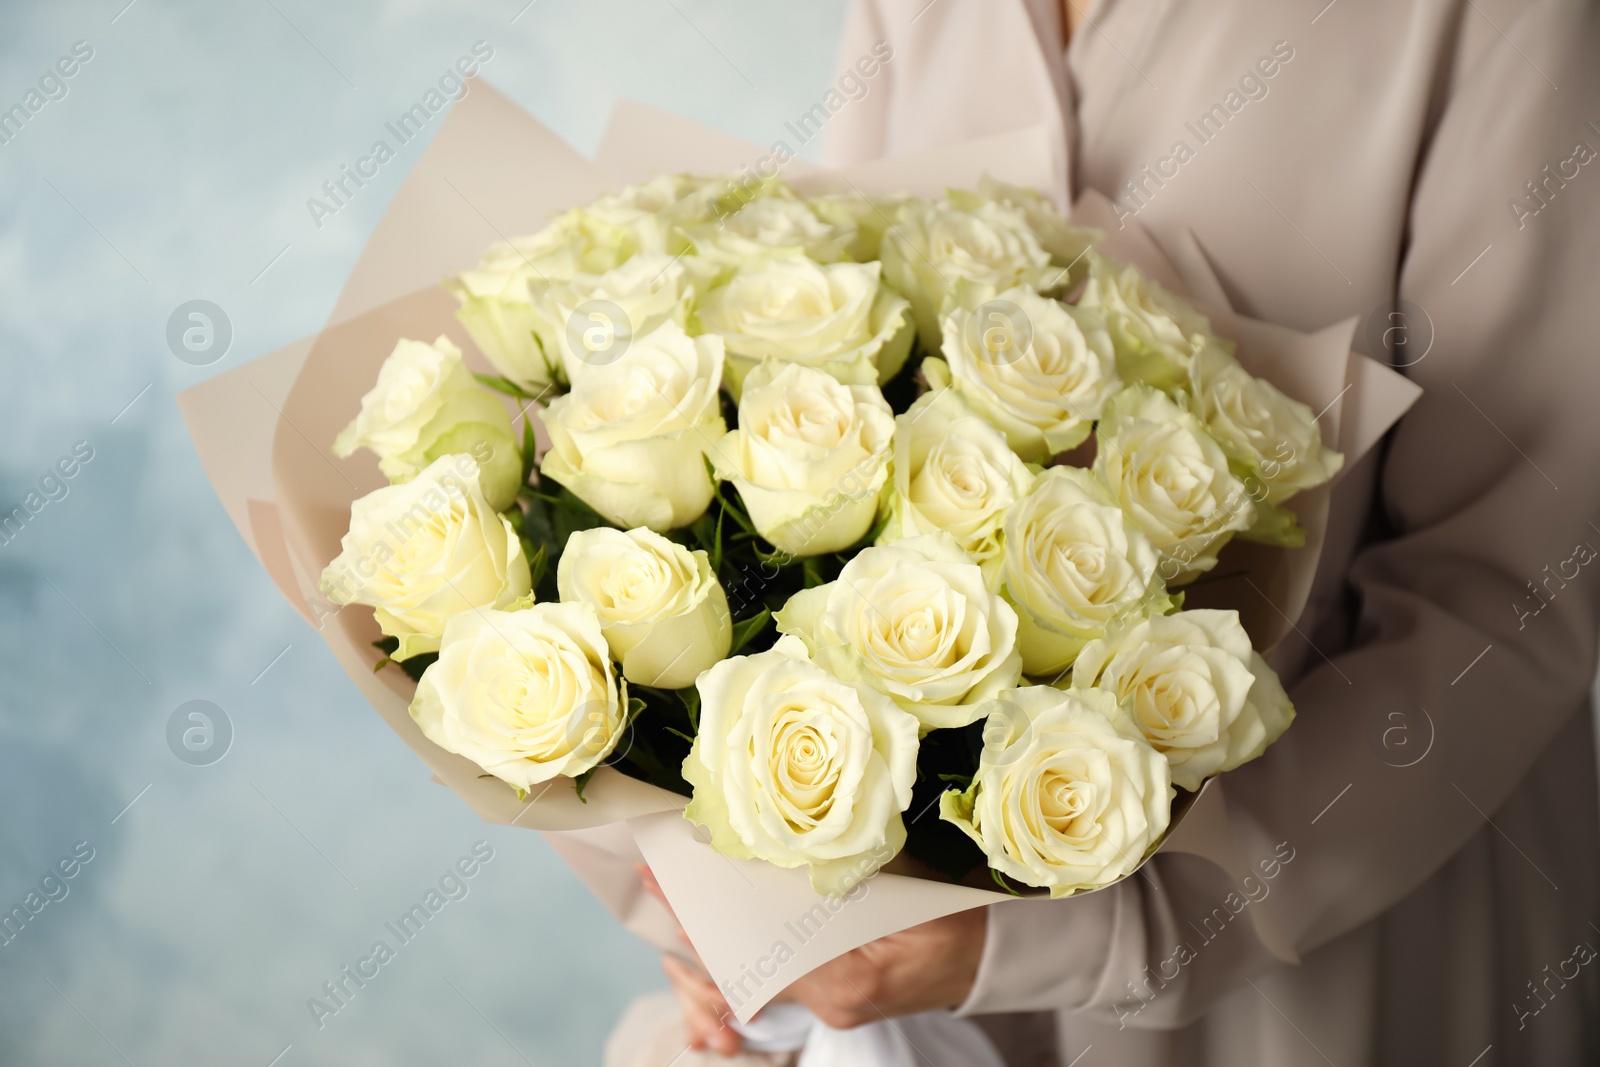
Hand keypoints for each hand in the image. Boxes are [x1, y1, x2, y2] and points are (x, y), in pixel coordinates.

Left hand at [639, 863, 988, 1042]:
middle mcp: (831, 1000)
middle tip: (652, 874)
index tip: (671, 870)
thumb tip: (784, 831)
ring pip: (755, 967)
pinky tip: (713, 922)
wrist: (997, 957)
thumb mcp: (913, 883)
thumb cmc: (964, 914)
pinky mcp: (834, 996)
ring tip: (668, 894)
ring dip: (712, 930)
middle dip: (695, 914)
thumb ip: (849, 867)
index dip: (710, 902)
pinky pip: (776, 973)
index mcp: (848, 975)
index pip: (758, 937)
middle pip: (745, 958)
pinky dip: (742, 945)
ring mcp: (831, 1004)